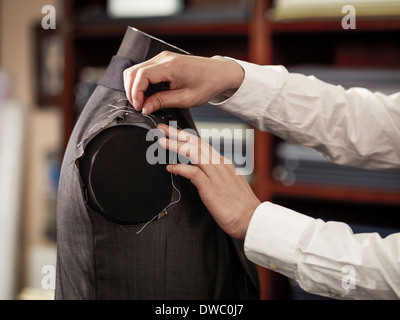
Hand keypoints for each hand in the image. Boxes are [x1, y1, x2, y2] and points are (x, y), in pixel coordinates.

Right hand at [123, 51, 243, 113]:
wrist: (219, 73)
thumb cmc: (207, 85)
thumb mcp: (186, 99)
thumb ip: (162, 102)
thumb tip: (144, 107)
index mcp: (170, 66)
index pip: (141, 76)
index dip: (135, 93)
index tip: (138, 107)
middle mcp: (163, 58)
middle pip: (134, 71)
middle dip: (131, 91)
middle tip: (138, 107)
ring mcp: (162, 57)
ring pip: (136, 70)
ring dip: (134, 87)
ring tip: (142, 102)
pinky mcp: (162, 60)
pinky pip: (143, 69)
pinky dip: (140, 82)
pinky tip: (146, 95)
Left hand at [157, 124, 260, 239]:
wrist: (252, 220)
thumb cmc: (240, 207)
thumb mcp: (229, 184)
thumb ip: (216, 175)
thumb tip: (200, 172)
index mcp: (224, 164)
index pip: (202, 144)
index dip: (186, 137)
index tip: (173, 133)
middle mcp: (220, 165)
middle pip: (196, 143)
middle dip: (178, 134)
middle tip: (162, 128)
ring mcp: (217, 176)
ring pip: (194, 153)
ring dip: (176, 146)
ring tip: (161, 142)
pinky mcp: (212, 188)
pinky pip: (194, 173)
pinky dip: (181, 168)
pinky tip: (171, 167)